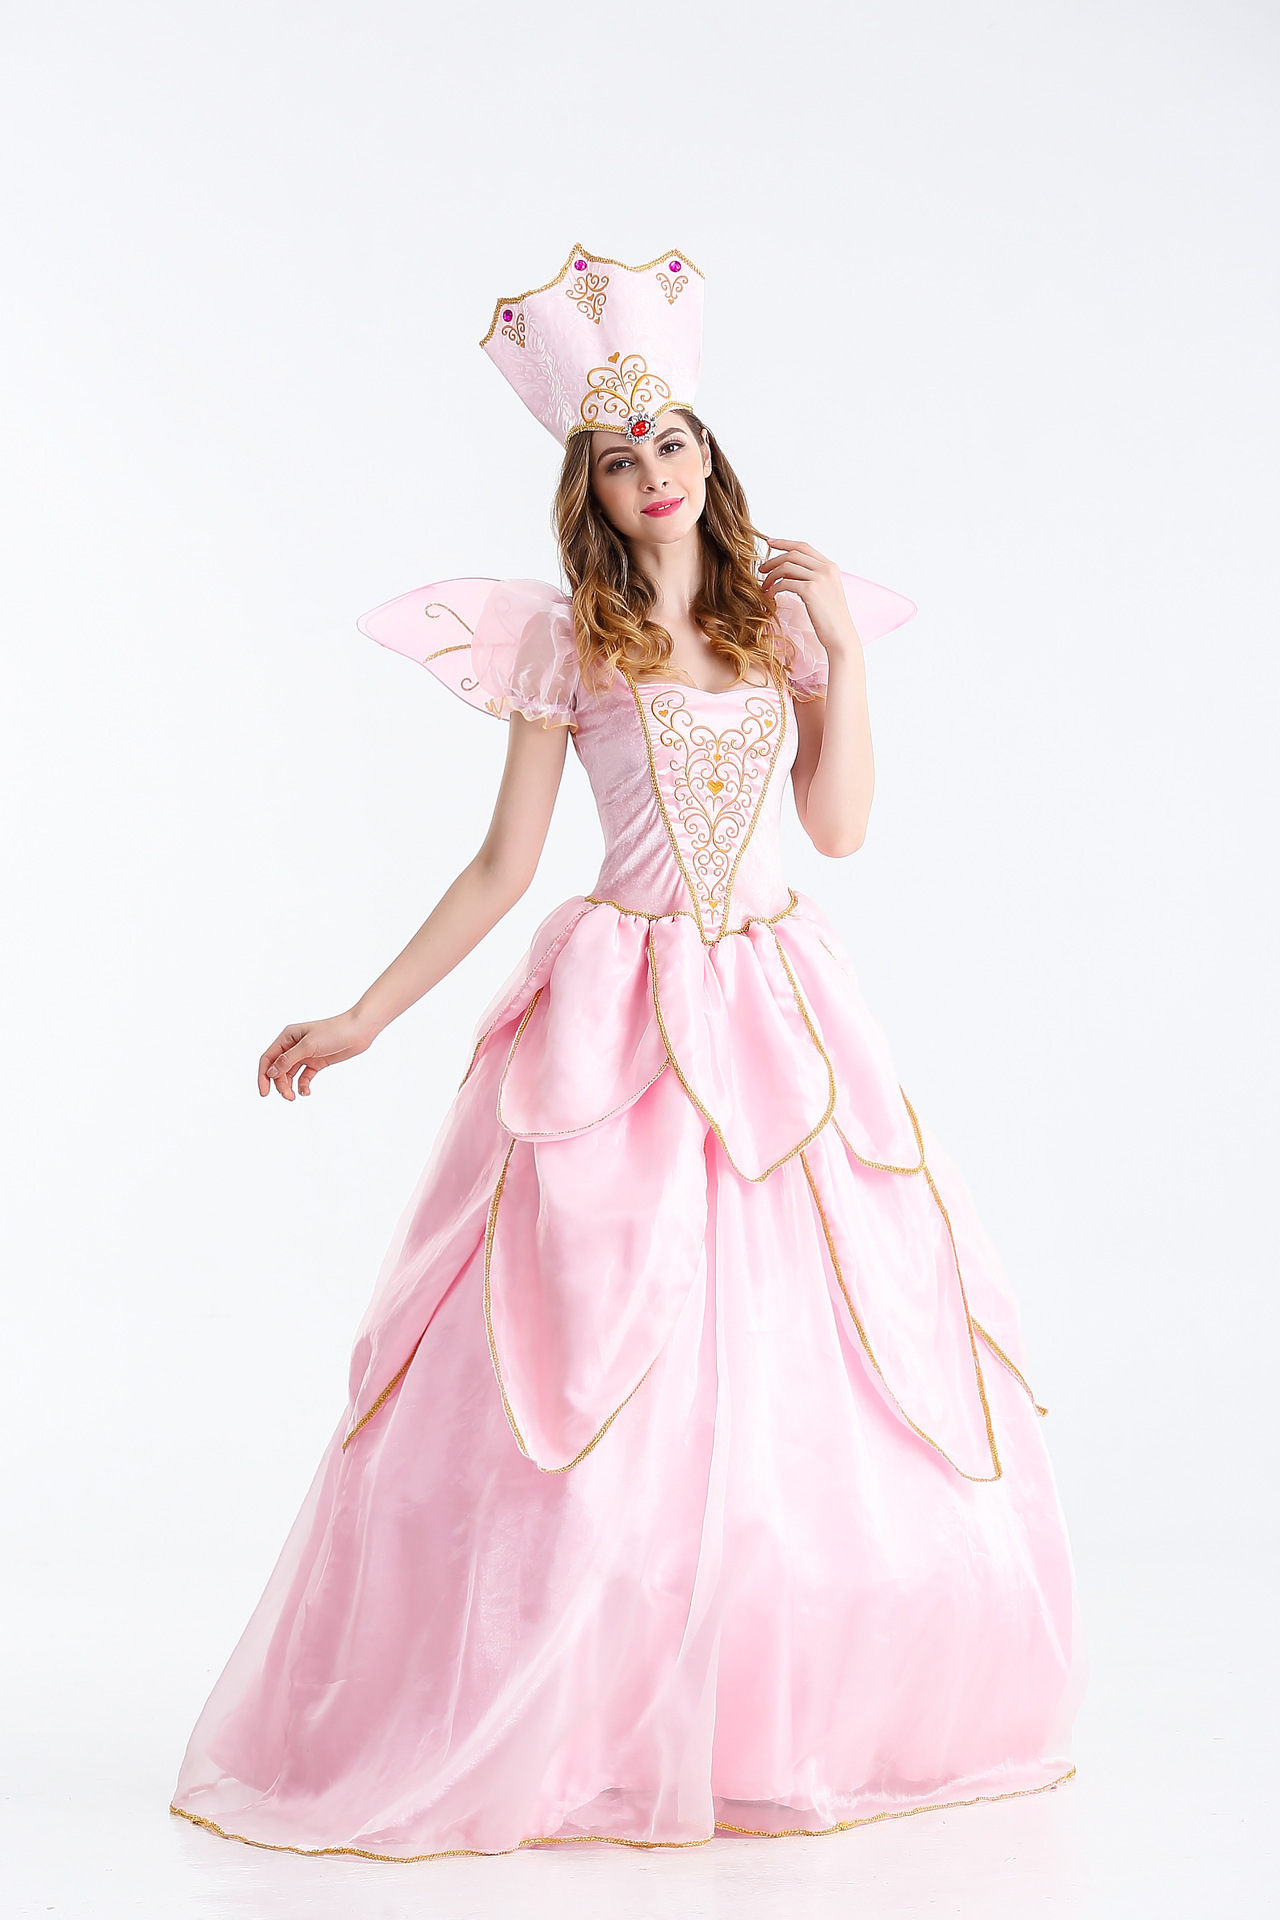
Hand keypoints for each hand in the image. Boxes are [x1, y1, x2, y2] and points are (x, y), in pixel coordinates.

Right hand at [258, 1012, 374, 1100]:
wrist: (358, 1031)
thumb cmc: (334, 1032)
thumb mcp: (308, 1046)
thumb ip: (288, 1060)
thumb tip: (270, 1073)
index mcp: (288, 1037)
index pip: (268, 1058)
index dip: (263, 1076)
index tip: (264, 1093)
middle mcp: (294, 1046)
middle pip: (278, 1069)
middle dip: (280, 1084)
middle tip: (288, 1097)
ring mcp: (305, 1054)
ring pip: (290, 1075)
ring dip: (289, 1086)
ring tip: (294, 1097)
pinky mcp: (317, 1062)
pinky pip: (304, 1077)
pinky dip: (303, 1085)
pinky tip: (306, 1092)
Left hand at [759, 538, 857, 656]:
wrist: (841, 636)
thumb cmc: (830, 619)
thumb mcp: (824, 592)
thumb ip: (811, 577)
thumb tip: (787, 570)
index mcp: (831, 566)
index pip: (804, 547)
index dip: (784, 543)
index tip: (769, 542)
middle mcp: (826, 569)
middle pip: (793, 554)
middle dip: (773, 560)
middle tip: (761, 570)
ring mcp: (820, 578)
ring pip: (787, 567)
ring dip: (771, 576)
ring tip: (764, 586)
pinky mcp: (811, 591)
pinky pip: (785, 583)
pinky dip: (774, 588)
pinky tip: (769, 596)